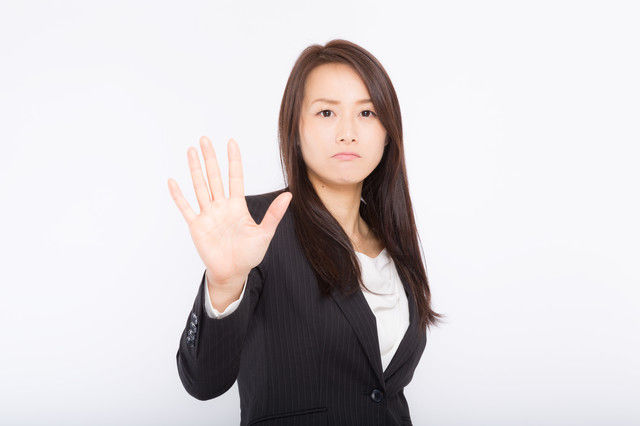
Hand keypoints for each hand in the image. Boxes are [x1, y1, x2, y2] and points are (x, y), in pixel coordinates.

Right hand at [168, 136, 291, 290]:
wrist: (233, 272)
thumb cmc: (249, 254)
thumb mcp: (265, 233)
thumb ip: (274, 214)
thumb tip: (289, 195)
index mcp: (237, 206)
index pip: (235, 177)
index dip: (233, 160)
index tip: (231, 142)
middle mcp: (221, 206)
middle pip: (214, 177)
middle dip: (210, 158)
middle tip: (204, 139)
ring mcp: (208, 215)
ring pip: (200, 187)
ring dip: (195, 169)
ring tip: (191, 151)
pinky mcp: (197, 226)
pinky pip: (186, 208)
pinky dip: (179, 195)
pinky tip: (173, 181)